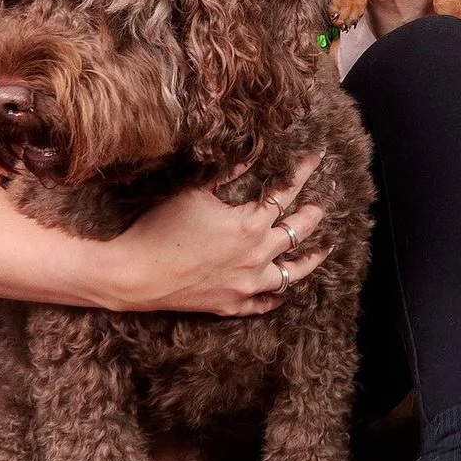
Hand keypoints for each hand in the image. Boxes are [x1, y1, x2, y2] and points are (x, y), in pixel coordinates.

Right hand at [99, 153, 329, 315]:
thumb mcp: (195, 192)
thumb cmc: (160, 228)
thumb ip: (228, 173)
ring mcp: (246, 285)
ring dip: (311, 259)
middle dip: (314, 212)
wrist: (135, 274)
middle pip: (298, 231)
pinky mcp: (231, 305)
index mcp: (250, 224)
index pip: (287, 193)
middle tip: (325, 202)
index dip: (303, 172)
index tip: (317, 158)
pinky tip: (285, 293)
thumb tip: (252, 154)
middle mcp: (257, 256)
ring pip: (292, 274)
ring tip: (325, 249)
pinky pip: (264, 303)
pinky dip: (277, 297)